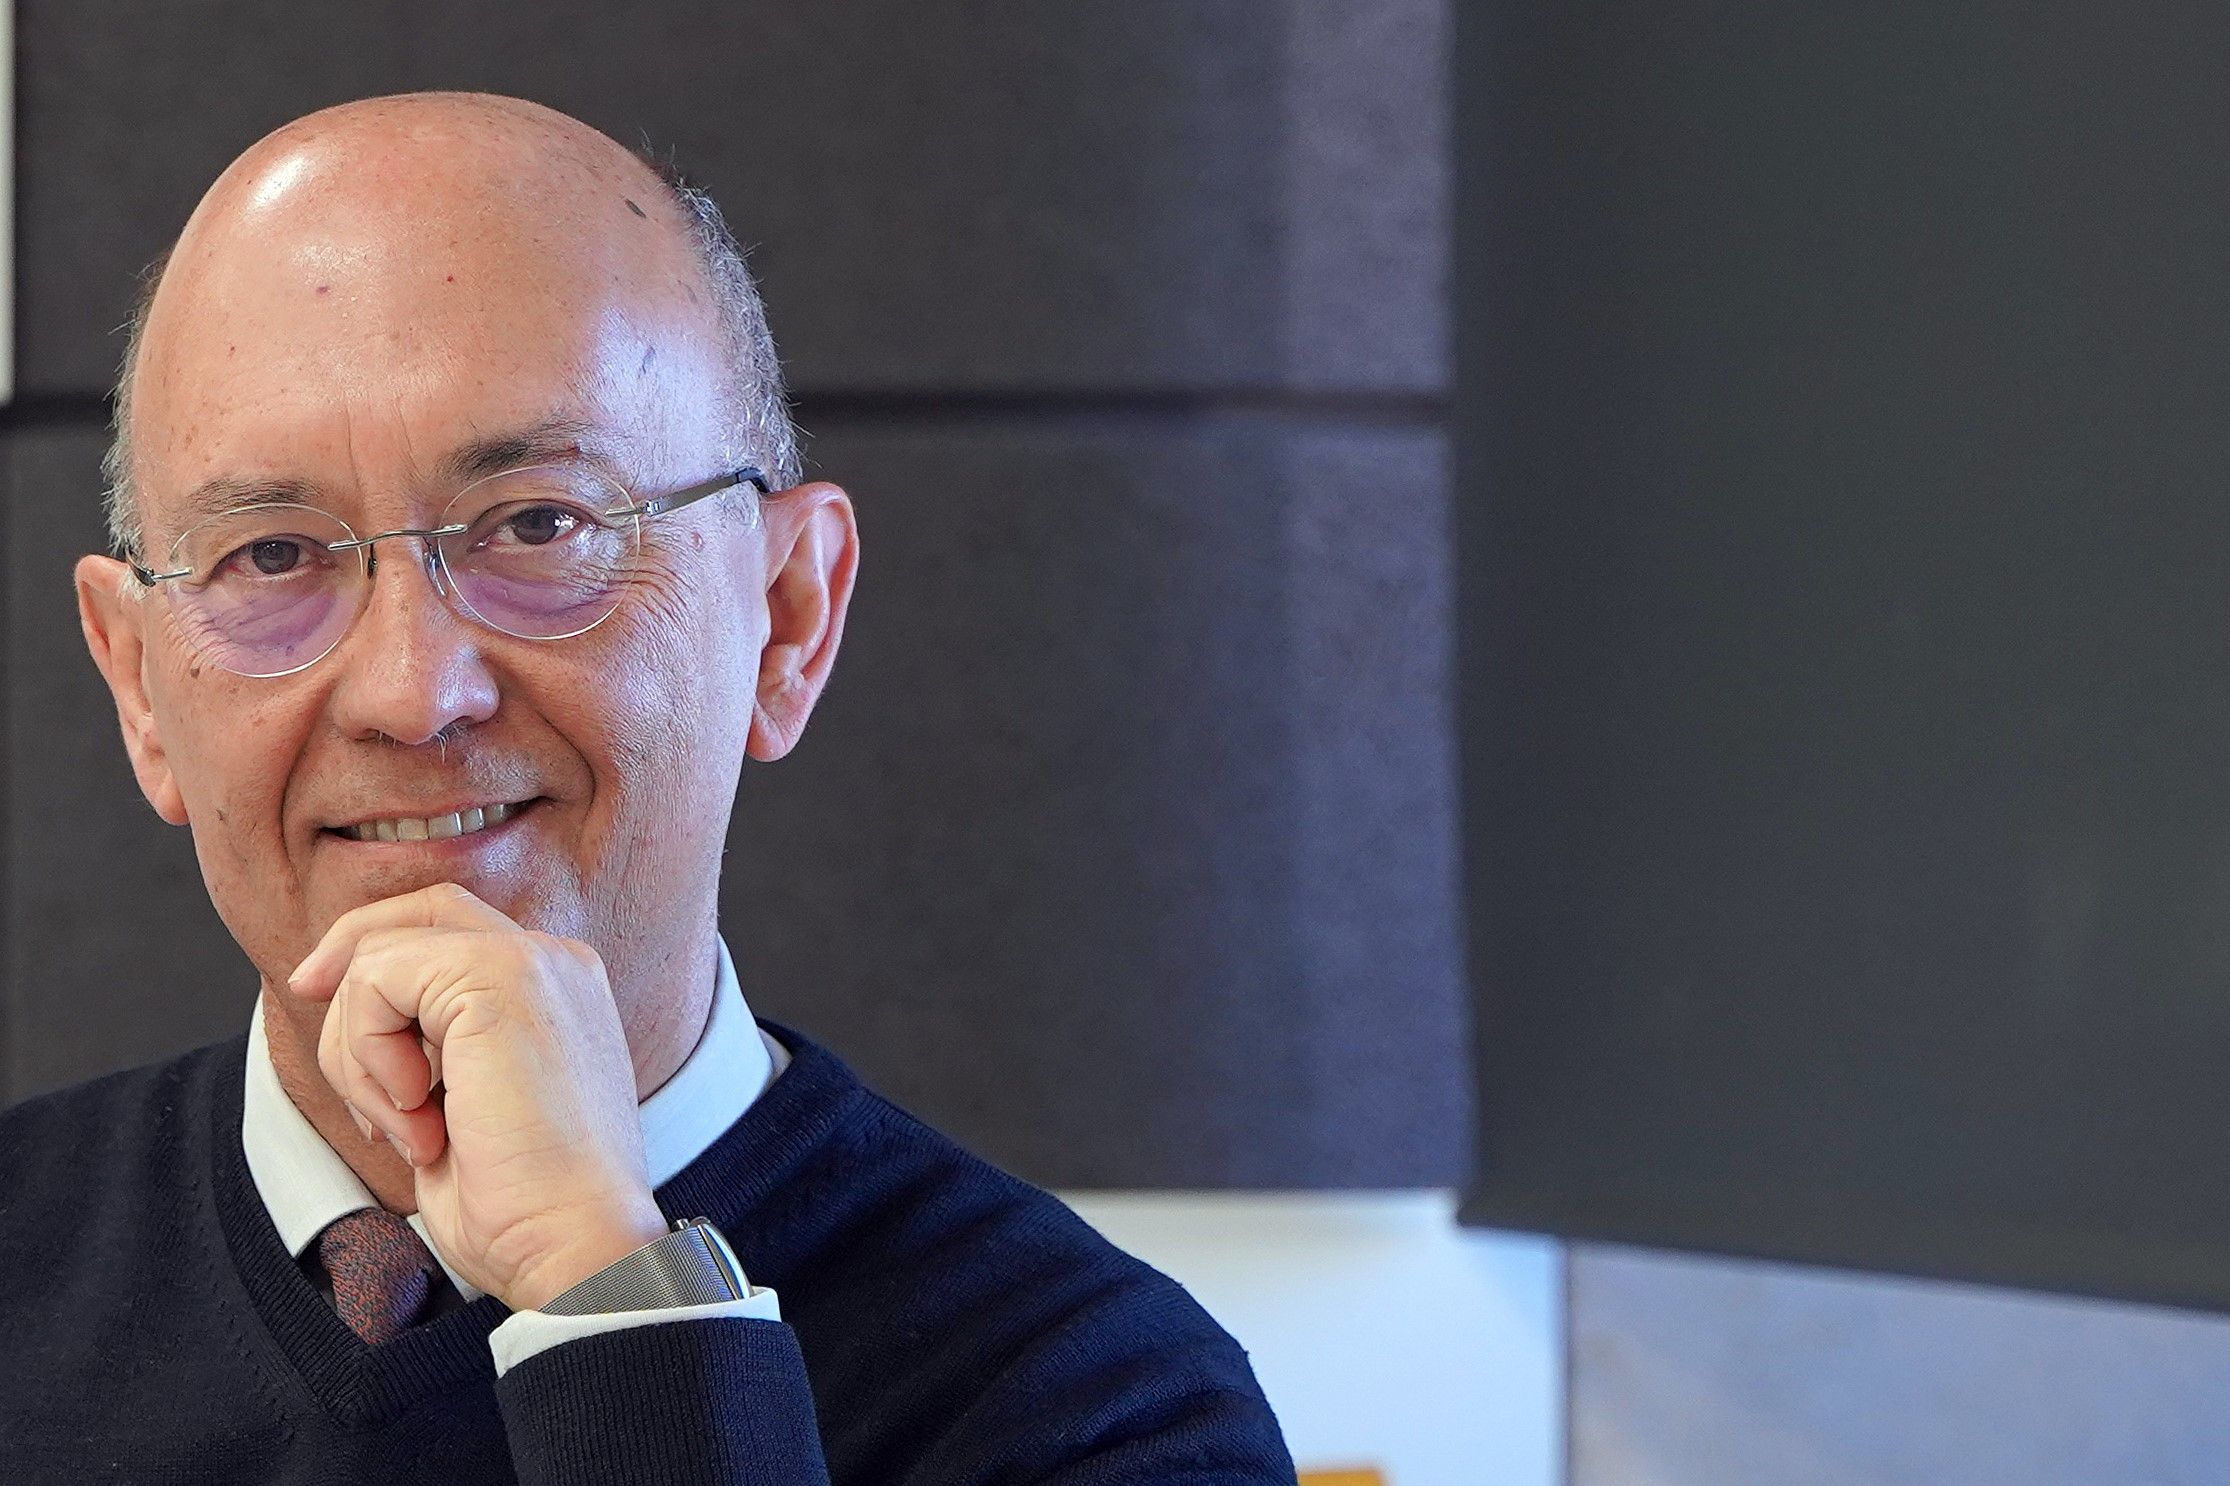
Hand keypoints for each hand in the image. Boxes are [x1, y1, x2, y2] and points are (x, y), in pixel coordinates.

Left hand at [286, 882, 669, 1311]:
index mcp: (558, 992)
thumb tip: (358, 1015)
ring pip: (383, 956)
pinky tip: (416, 1115)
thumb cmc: (523, 1206)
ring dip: (358, 1053)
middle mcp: (554, 963)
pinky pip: (379, 981)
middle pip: (420, 909)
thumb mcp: (464, 1108)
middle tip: (307, 997)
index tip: (320, 996)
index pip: (451, 929)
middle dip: (347, 955)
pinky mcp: (500, 977)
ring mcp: (533, 962)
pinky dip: (368, 1056)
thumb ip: (433, 1048)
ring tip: (408, 1128)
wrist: (574, 1243)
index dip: (375, 953)